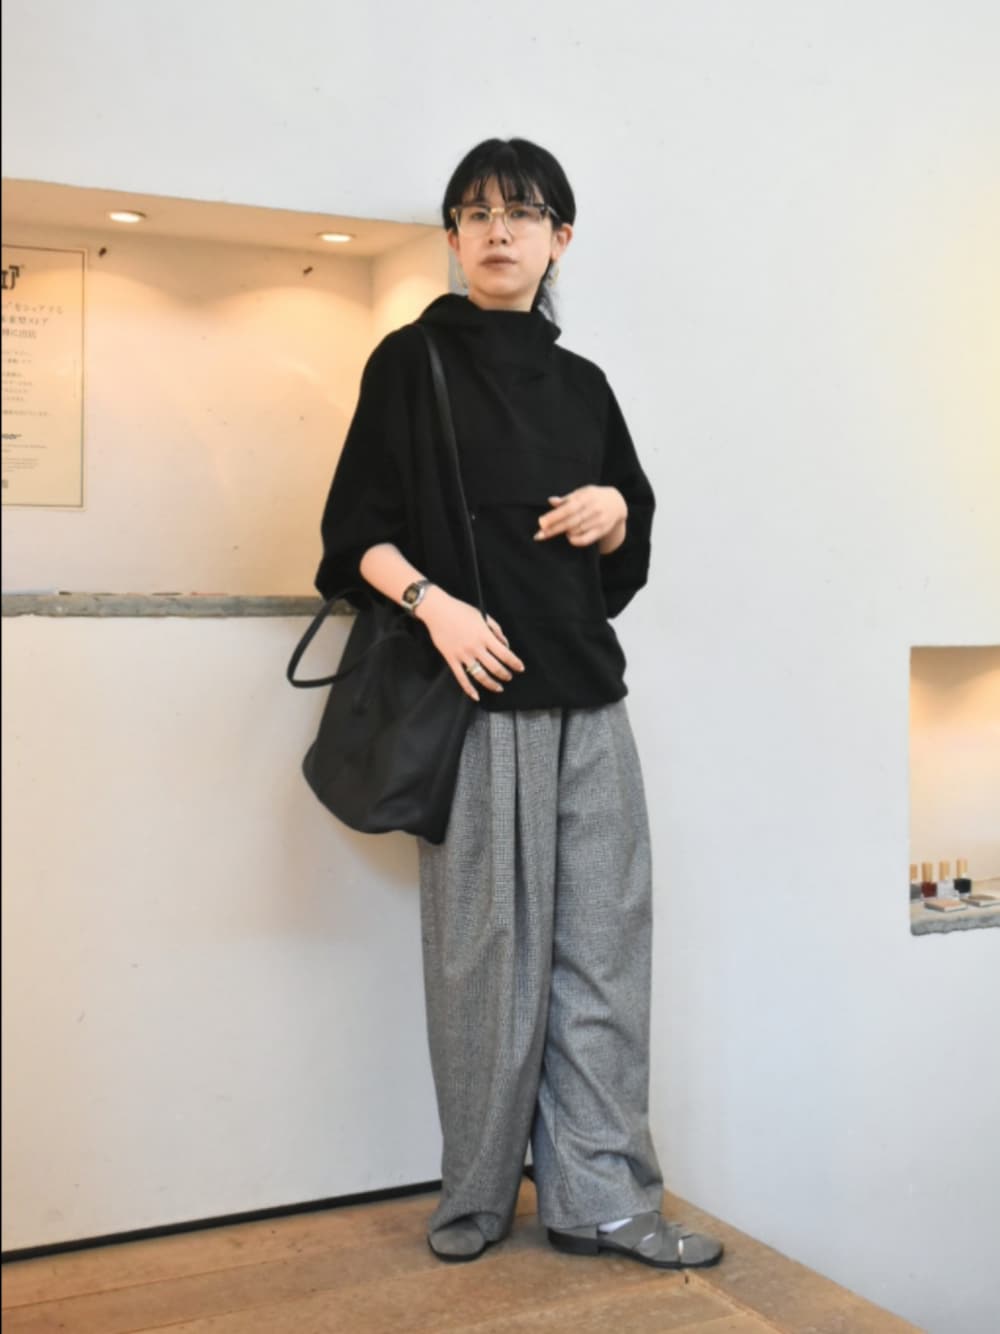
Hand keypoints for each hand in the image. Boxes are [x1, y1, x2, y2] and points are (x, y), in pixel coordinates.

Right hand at [416, 587, 524, 701]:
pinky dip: (469, 689)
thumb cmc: (461, 610)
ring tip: (498, 688)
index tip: (520, 668)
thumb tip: (505, 644)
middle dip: (505, 675)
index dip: (514, 663)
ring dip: (491, 684)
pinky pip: (461, 678)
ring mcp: (463, 655)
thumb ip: (496, 629)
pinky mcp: (451, 659)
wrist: (437, 611)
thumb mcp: (482, 616)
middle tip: (509, 677)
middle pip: (495, 667)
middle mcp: (476, 648)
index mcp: (485, 636)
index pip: (505, 654)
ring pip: (480, 676)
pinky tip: (476, 696)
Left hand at [534, 486, 627, 549]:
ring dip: (563, 532)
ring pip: (577, 530)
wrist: (617, 503)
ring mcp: (599, 521)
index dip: (554, 516)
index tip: (541, 523)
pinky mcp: (602, 531)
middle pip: (571, 521)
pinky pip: (586, 539)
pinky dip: (575, 540)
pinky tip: (569, 537)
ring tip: (552, 532)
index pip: (568, 508)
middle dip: (554, 529)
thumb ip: (567, 498)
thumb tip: (551, 501)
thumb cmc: (594, 497)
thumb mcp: (582, 492)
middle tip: (539, 535)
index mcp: (587, 497)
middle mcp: (594, 509)